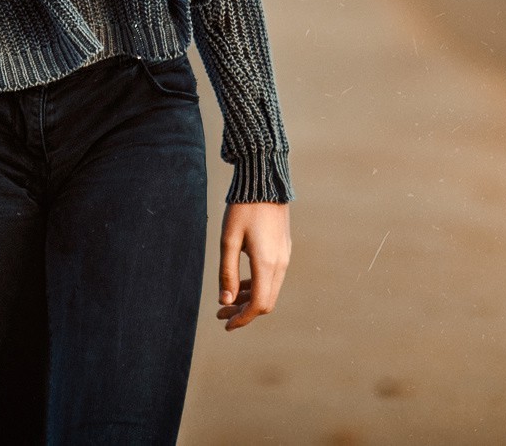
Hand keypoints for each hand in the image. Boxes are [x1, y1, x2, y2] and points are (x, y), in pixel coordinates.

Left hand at [216, 201, 290, 331]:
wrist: (264, 180)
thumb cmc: (242, 209)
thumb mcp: (228, 240)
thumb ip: (227, 273)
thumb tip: (226, 302)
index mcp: (266, 263)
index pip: (258, 304)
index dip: (242, 319)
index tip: (225, 324)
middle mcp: (280, 263)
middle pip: (266, 302)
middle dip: (244, 312)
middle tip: (221, 312)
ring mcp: (284, 256)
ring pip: (270, 290)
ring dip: (250, 299)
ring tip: (227, 301)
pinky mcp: (284, 249)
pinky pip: (273, 277)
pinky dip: (257, 286)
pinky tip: (241, 283)